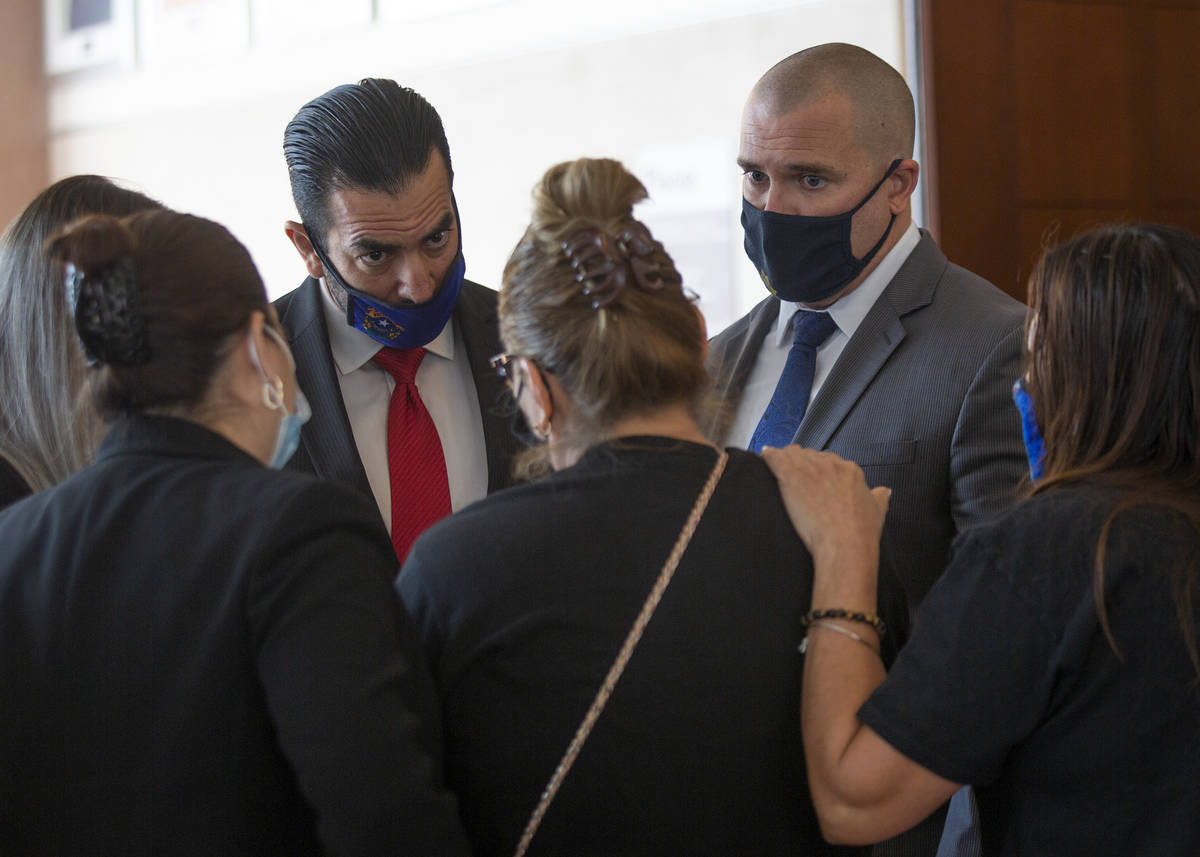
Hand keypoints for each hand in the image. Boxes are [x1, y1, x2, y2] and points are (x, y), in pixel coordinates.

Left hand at [760, 446, 890, 566]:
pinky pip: (775, 458)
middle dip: (801, 465)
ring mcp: (810, 468)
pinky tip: (764, 459)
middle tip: (793, 480)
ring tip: (776, 468)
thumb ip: (880, 497)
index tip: (811, 479)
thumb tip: (885, 491)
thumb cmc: (861, 533)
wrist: (844, 544)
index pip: (829, 461)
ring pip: (792, 454)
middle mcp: (830, 464)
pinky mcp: (791, 476)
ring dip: (784, 460)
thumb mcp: (878, 512)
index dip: (818, 470)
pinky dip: (768, 457)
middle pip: (809, 456)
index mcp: (850, 471)